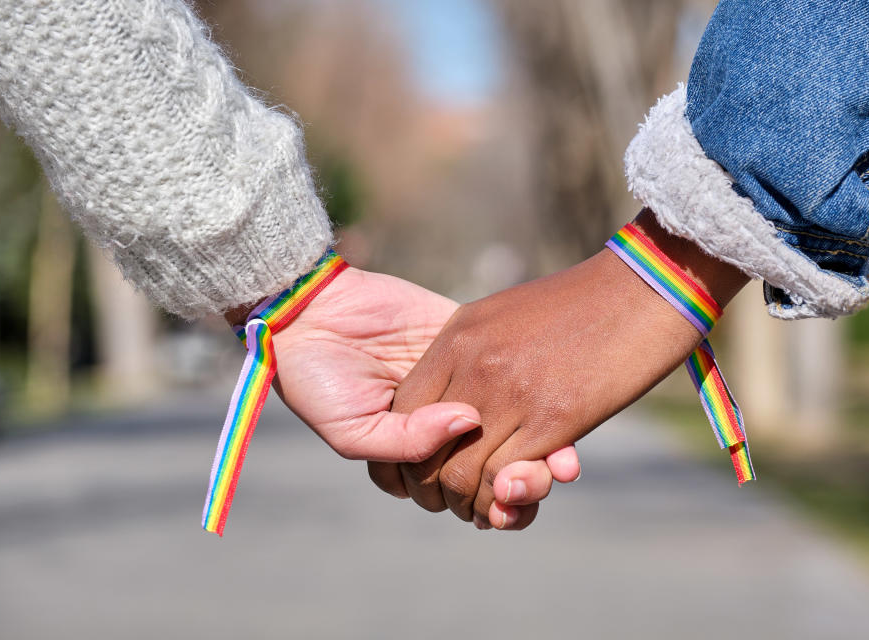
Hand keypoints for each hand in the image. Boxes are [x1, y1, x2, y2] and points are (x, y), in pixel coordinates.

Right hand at [252, 266, 579, 515]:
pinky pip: (511, 371)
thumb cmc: (319, 381)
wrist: (309, 312)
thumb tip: (471, 421)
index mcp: (420, 458)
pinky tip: (558, 416)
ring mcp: (462, 385)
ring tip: (559, 466)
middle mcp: (447, 427)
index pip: (469, 494)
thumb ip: (408, 443)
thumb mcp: (354, 431)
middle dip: (527, 485)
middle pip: (501, 466)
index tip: (507, 514)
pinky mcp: (468, 342)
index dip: (496, 509)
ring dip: (544, 449)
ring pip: (517, 424)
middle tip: (540, 486)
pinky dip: (538, 395)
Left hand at [370, 212, 748, 525]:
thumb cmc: (583, 302)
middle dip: (429, 485)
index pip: (405, 406)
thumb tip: (458, 397)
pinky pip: (502, 479)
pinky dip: (500, 502)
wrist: (646, 287)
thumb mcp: (509, 315)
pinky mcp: (551, 419)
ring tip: (481, 511)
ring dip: (465, 502)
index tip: (429, 465)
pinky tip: (509, 505)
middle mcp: (474, 364)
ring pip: (459, 472)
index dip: (410, 447)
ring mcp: (511, 392)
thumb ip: (475, 352)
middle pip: (422, 446)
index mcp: (458, 335)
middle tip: (448, 500)